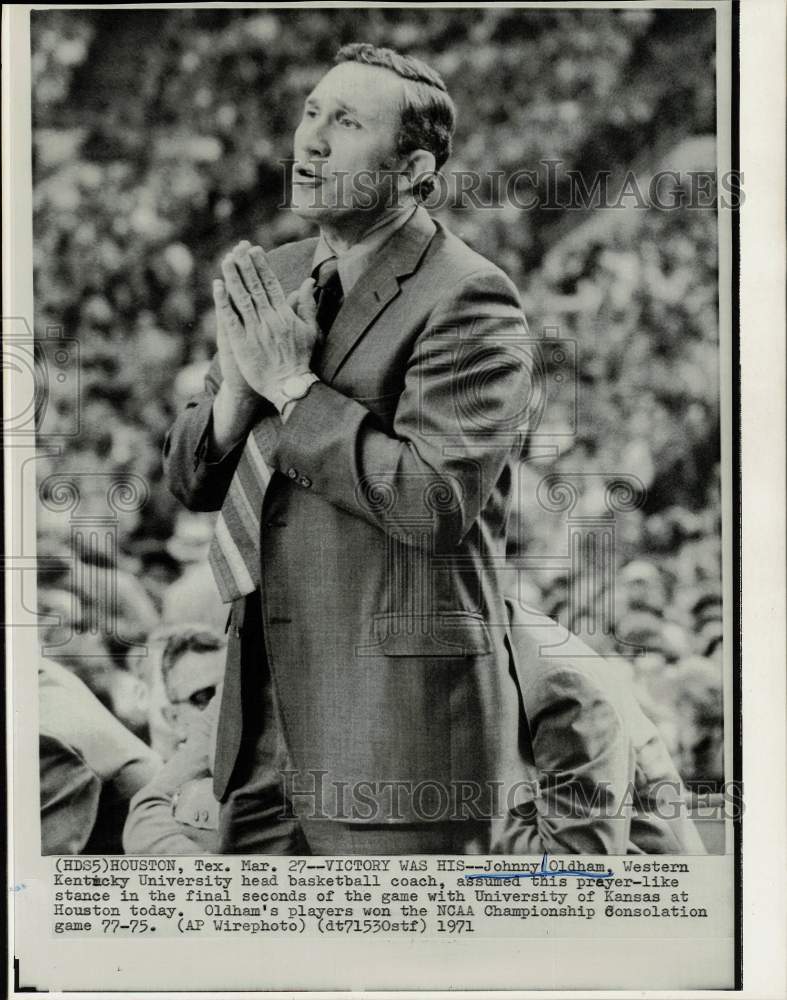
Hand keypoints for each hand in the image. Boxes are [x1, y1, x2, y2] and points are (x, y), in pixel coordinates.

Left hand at [215, 241, 318, 409]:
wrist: (289, 385)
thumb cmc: (301, 359)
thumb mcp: (310, 331)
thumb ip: (307, 306)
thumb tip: (308, 283)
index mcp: (285, 315)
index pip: (272, 284)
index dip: (262, 266)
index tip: (255, 250)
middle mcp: (270, 319)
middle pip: (255, 287)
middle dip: (246, 266)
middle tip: (237, 248)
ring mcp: (255, 331)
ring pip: (242, 298)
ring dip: (233, 277)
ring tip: (226, 260)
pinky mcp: (242, 343)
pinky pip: (230, 318)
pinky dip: (223, 301)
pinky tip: (217, 286)